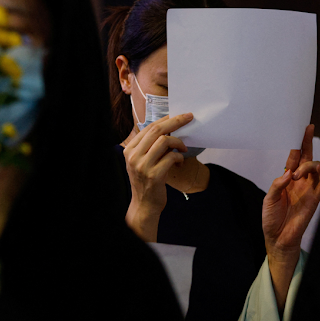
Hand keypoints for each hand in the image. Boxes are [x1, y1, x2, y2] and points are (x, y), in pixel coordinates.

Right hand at [123, 113, 192, 240]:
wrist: (144, 205)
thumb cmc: (147, 181)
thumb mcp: (143, 161)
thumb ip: (150, 146)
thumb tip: (169, 128)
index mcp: (130, 149)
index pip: (149, 127)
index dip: (166, 119)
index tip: (180, 115)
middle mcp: (133, 156)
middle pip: (157, 130)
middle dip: (176, 121)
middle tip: (189, 118)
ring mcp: (143, 166)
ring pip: (165, 141)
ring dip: (179, 143)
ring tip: (183, 148)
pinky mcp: (154, 175)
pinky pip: (171, 157)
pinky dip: (179, 157)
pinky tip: (180, 162)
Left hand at [262, 124, 319, 310]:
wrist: (278, 238)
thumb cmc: (272, 218)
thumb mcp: (269, 198)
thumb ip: (278, 184)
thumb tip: (290, 173)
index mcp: (287, 178)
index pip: (294, 157)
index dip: (298, 143)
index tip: (303, 128)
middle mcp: (299, 181)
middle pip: (307, 157)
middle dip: (308, 142)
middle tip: (307, 130)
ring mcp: (308, 189)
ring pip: (316, 168)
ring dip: (309, 165)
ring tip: (298, 172)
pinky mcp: (316, 198)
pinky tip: (317, 170)